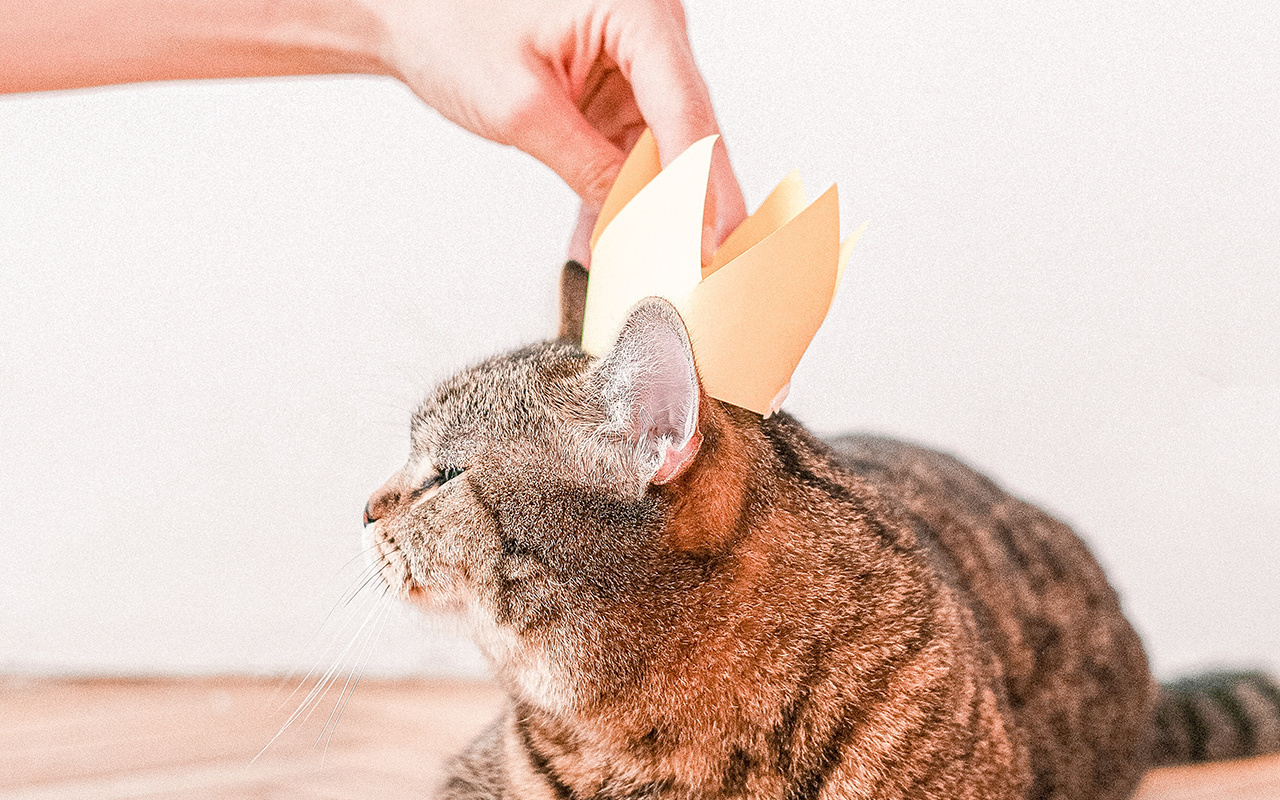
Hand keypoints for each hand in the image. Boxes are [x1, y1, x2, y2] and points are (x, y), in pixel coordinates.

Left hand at [370, 0, 746, 265]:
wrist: (412, 16)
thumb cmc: (451, 25)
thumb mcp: (521, 108)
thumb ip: (587, 167)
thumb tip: (638, 224)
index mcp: (637, 12)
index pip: (686, 110)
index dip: (702, 185)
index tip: (709, 242)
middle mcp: (649, 31)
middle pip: (689, 132)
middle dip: (687, 204)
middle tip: (691, 268)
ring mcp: (636, 64)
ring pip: (666, 150)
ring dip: (652, 208)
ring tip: (642, 263)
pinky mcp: (617, 92)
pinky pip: (635, 153)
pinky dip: (622, 196)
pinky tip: (608, 239)